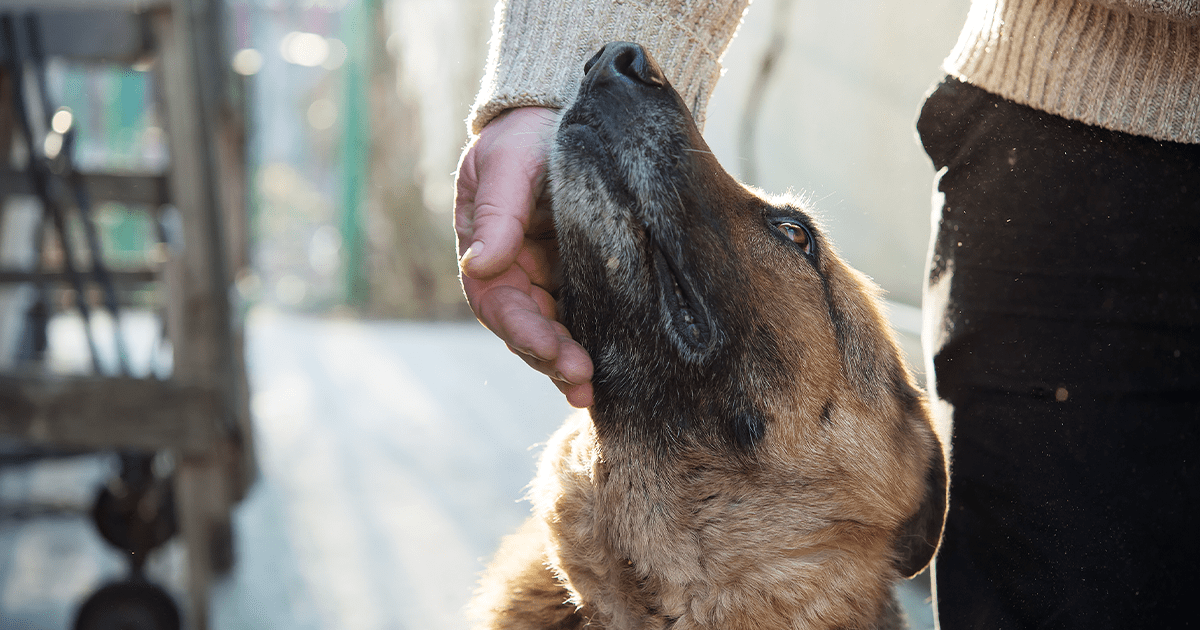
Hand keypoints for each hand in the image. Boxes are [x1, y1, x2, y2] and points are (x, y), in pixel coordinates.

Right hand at [455, 107, 594, 407]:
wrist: (565, 113)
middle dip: (551, 359)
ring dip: (569, 363)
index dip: (524, 333)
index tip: (551, 352)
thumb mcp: (508, 164)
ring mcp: (549, 278)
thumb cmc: (525, 135)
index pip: (499, 303)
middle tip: (581, 381)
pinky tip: (611, 371)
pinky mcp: (583, 276)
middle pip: (527, 329)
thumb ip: (498, 213)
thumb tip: (478, 266)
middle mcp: (516, 273)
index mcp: (488, 251)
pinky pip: (586, 316)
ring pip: (555, 331)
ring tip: (592, 391)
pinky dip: (594, 343)